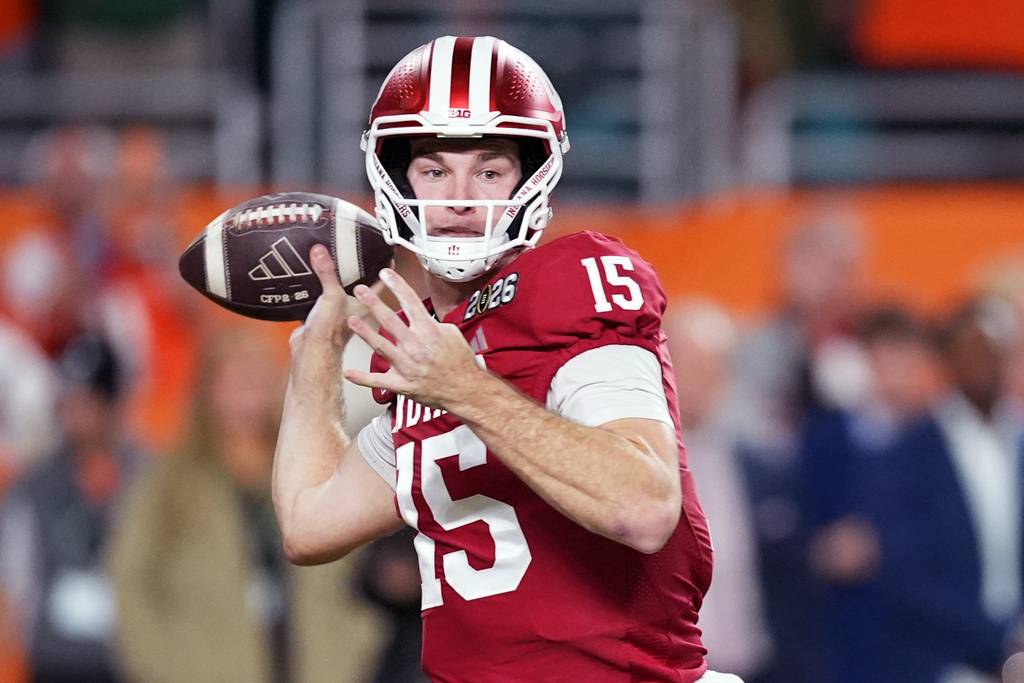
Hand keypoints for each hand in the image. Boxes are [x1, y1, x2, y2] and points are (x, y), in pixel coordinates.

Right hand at [288, 245, 374, 400]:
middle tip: (368, 261)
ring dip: (345, 287)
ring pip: (349, 298)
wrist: (310, 356)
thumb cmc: (329, 336)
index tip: (389, 255)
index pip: (382, 283)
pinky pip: (329, 306)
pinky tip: (318, 293)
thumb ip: (327, 273)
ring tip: (342, 273)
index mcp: (367, 306)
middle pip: (367, 290)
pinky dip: (325, 298)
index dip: (386, 268)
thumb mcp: (331, 296)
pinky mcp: (327, 323)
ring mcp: (344, 318)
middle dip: (366, 276)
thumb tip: (321, 252)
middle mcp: (358, 312)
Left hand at [344, 268, 482, 408]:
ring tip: (352, 320)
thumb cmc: (460, 363)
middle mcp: (417, 347)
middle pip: (391, 321)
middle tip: (360, 291)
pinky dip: (362, 378)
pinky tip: (348, 373)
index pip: (411, 302)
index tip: (386, 273)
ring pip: (382, 346)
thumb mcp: (452, 334)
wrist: (466, 390)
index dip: (397, 285)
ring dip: (365, 333)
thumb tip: (420, 314)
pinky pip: (379, 381)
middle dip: (374, 303)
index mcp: (430, 332)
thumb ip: (433, 323)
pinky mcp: (402, 385)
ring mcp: (408, 366)